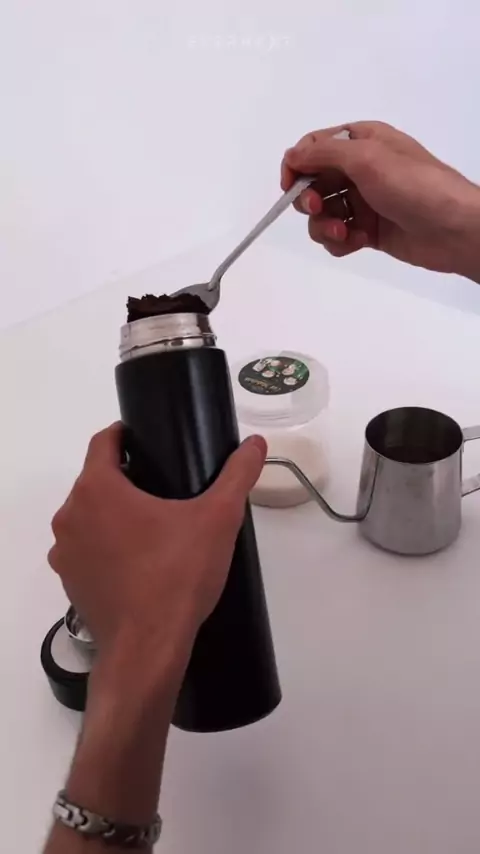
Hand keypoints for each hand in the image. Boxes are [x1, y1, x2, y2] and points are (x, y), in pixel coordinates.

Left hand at [48, 424, 265, 656]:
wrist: (148, 648)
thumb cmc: (177, 575)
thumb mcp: (217, 519)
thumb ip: (237, 475)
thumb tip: (256, 444)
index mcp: (96, 489)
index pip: (104, 442)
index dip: (126, 435)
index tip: (149, 441)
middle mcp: (70, 515)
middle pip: (96, 480)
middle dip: (126, 478)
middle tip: (166, 488)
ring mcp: (65, 552)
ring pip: (89, 516)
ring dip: (114, 514)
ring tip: (155, 526)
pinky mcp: (69, 581)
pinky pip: (87, 550)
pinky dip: (106, 547)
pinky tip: (139, 561)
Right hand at [281, 121, 479, 277]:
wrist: (452, 229)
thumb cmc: (413, 185)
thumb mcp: (367, 158)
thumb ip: (324, 153)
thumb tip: (291, 156)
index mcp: (362, 140)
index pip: (314, 147)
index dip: (297, 166)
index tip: (289, 187)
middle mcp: (360, 168)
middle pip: (313, 183)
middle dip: (311, 200)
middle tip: (320, 210)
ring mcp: (364, 202)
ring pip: (323, 215)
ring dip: (325, 226)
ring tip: (345, 233)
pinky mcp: (369, 231)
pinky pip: (338, 237)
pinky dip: (340, 242)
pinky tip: (357, 242)